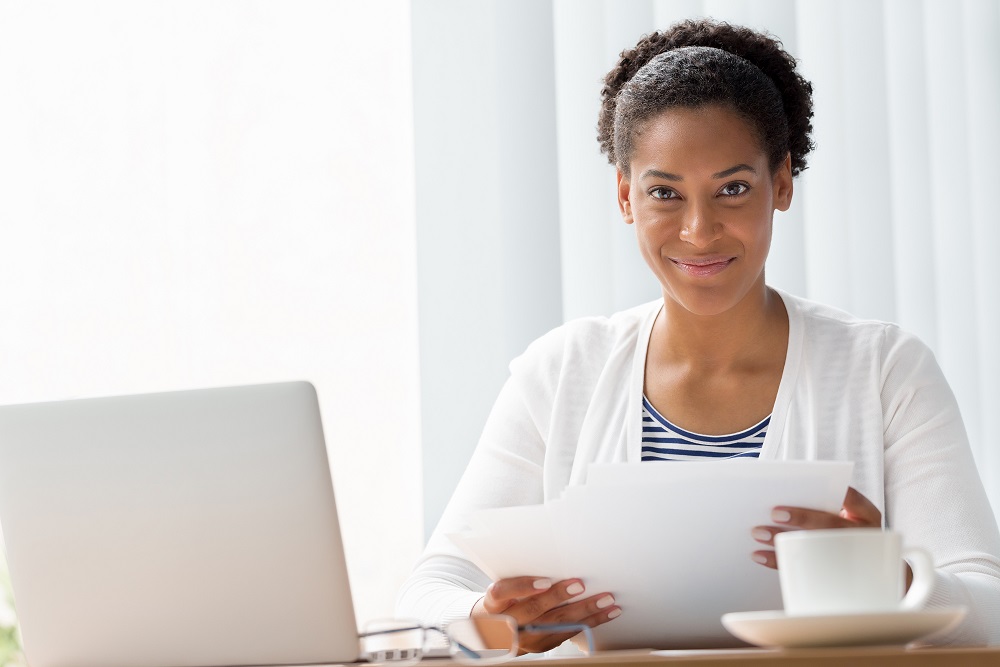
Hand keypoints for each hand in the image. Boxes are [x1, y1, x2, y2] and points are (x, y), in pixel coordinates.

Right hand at [471, 576, 620, 653]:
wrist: (493, 631)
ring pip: (555, 625)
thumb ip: (518, 576)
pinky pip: (567, 634)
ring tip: (605, 600)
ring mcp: (524, 639)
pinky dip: (589, 623)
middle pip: (533, 610)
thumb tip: (551, 555)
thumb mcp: (501, 586)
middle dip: (559, 597)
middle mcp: (506, 624)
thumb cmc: (503, 601)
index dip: (523, 587)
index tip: (544, 581)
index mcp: (493, 604)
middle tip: (580, 585)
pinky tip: (605, 613)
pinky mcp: (540, 647)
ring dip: (584, 612)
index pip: (502, 593)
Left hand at [750, 486, 882, 568]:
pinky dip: (777, 560)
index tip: (810, 486)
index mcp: (867, 516)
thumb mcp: (846, 516)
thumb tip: (785, 494)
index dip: (833, 492)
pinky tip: (759, 554)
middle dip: (801, 518)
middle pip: (830, 524)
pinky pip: (802, 567)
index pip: (853, 498)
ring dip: (782, 540)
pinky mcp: (829, 574)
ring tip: (759, 532)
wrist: (858, 569)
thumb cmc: (840, 529)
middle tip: (774, 513)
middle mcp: (861, 536)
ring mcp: (848, 556)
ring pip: (814, 547)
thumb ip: (825, 504)